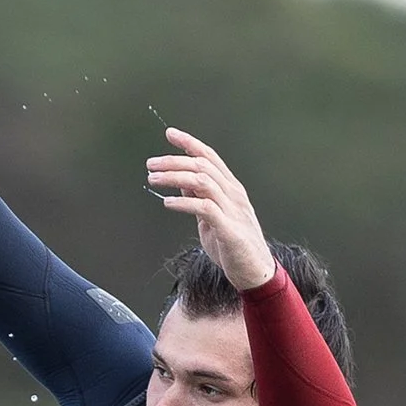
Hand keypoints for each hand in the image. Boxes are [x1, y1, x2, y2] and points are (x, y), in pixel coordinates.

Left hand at [147, 128, 275, 291]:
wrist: (255, 272)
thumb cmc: (232, 246)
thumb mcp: (212, 218)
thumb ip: (200, 199)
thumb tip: (181, 183)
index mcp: (231, 189)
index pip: (210, 158)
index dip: (190, 143)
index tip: (170, 134)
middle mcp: (233, 194)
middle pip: (203, 166)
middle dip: (174, 161)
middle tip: (150, 164)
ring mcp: (233, 210)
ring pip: (202, 182)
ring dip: (175, 177)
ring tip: (153, 179)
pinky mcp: (229, 229)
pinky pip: (205, 208)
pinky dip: (184, 203)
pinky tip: (167, 203)